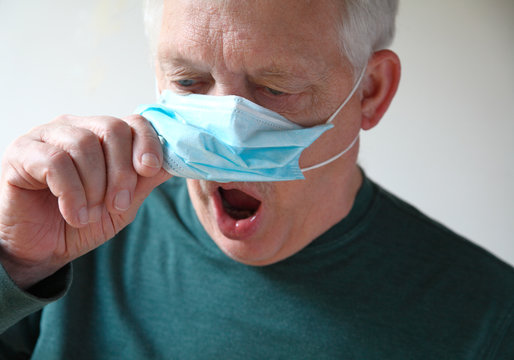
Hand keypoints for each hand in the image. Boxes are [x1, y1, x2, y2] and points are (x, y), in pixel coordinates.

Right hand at [0, 114, 170, 288]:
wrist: (41, 249)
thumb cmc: (82, 222)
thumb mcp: (123, 204)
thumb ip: (145, 180)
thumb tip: (176, 160)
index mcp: (102, 137)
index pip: (133, 122)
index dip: (147, 144)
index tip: (150, 170)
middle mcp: (76, 128)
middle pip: (112, 128)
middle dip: (122, 172)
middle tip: (119, 204)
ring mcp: (47, 136)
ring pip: (84, 144)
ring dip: (94, 187)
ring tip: (91, 214)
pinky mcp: (22, 152)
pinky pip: (55, 162)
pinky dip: (71, 193)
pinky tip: (74, 214)